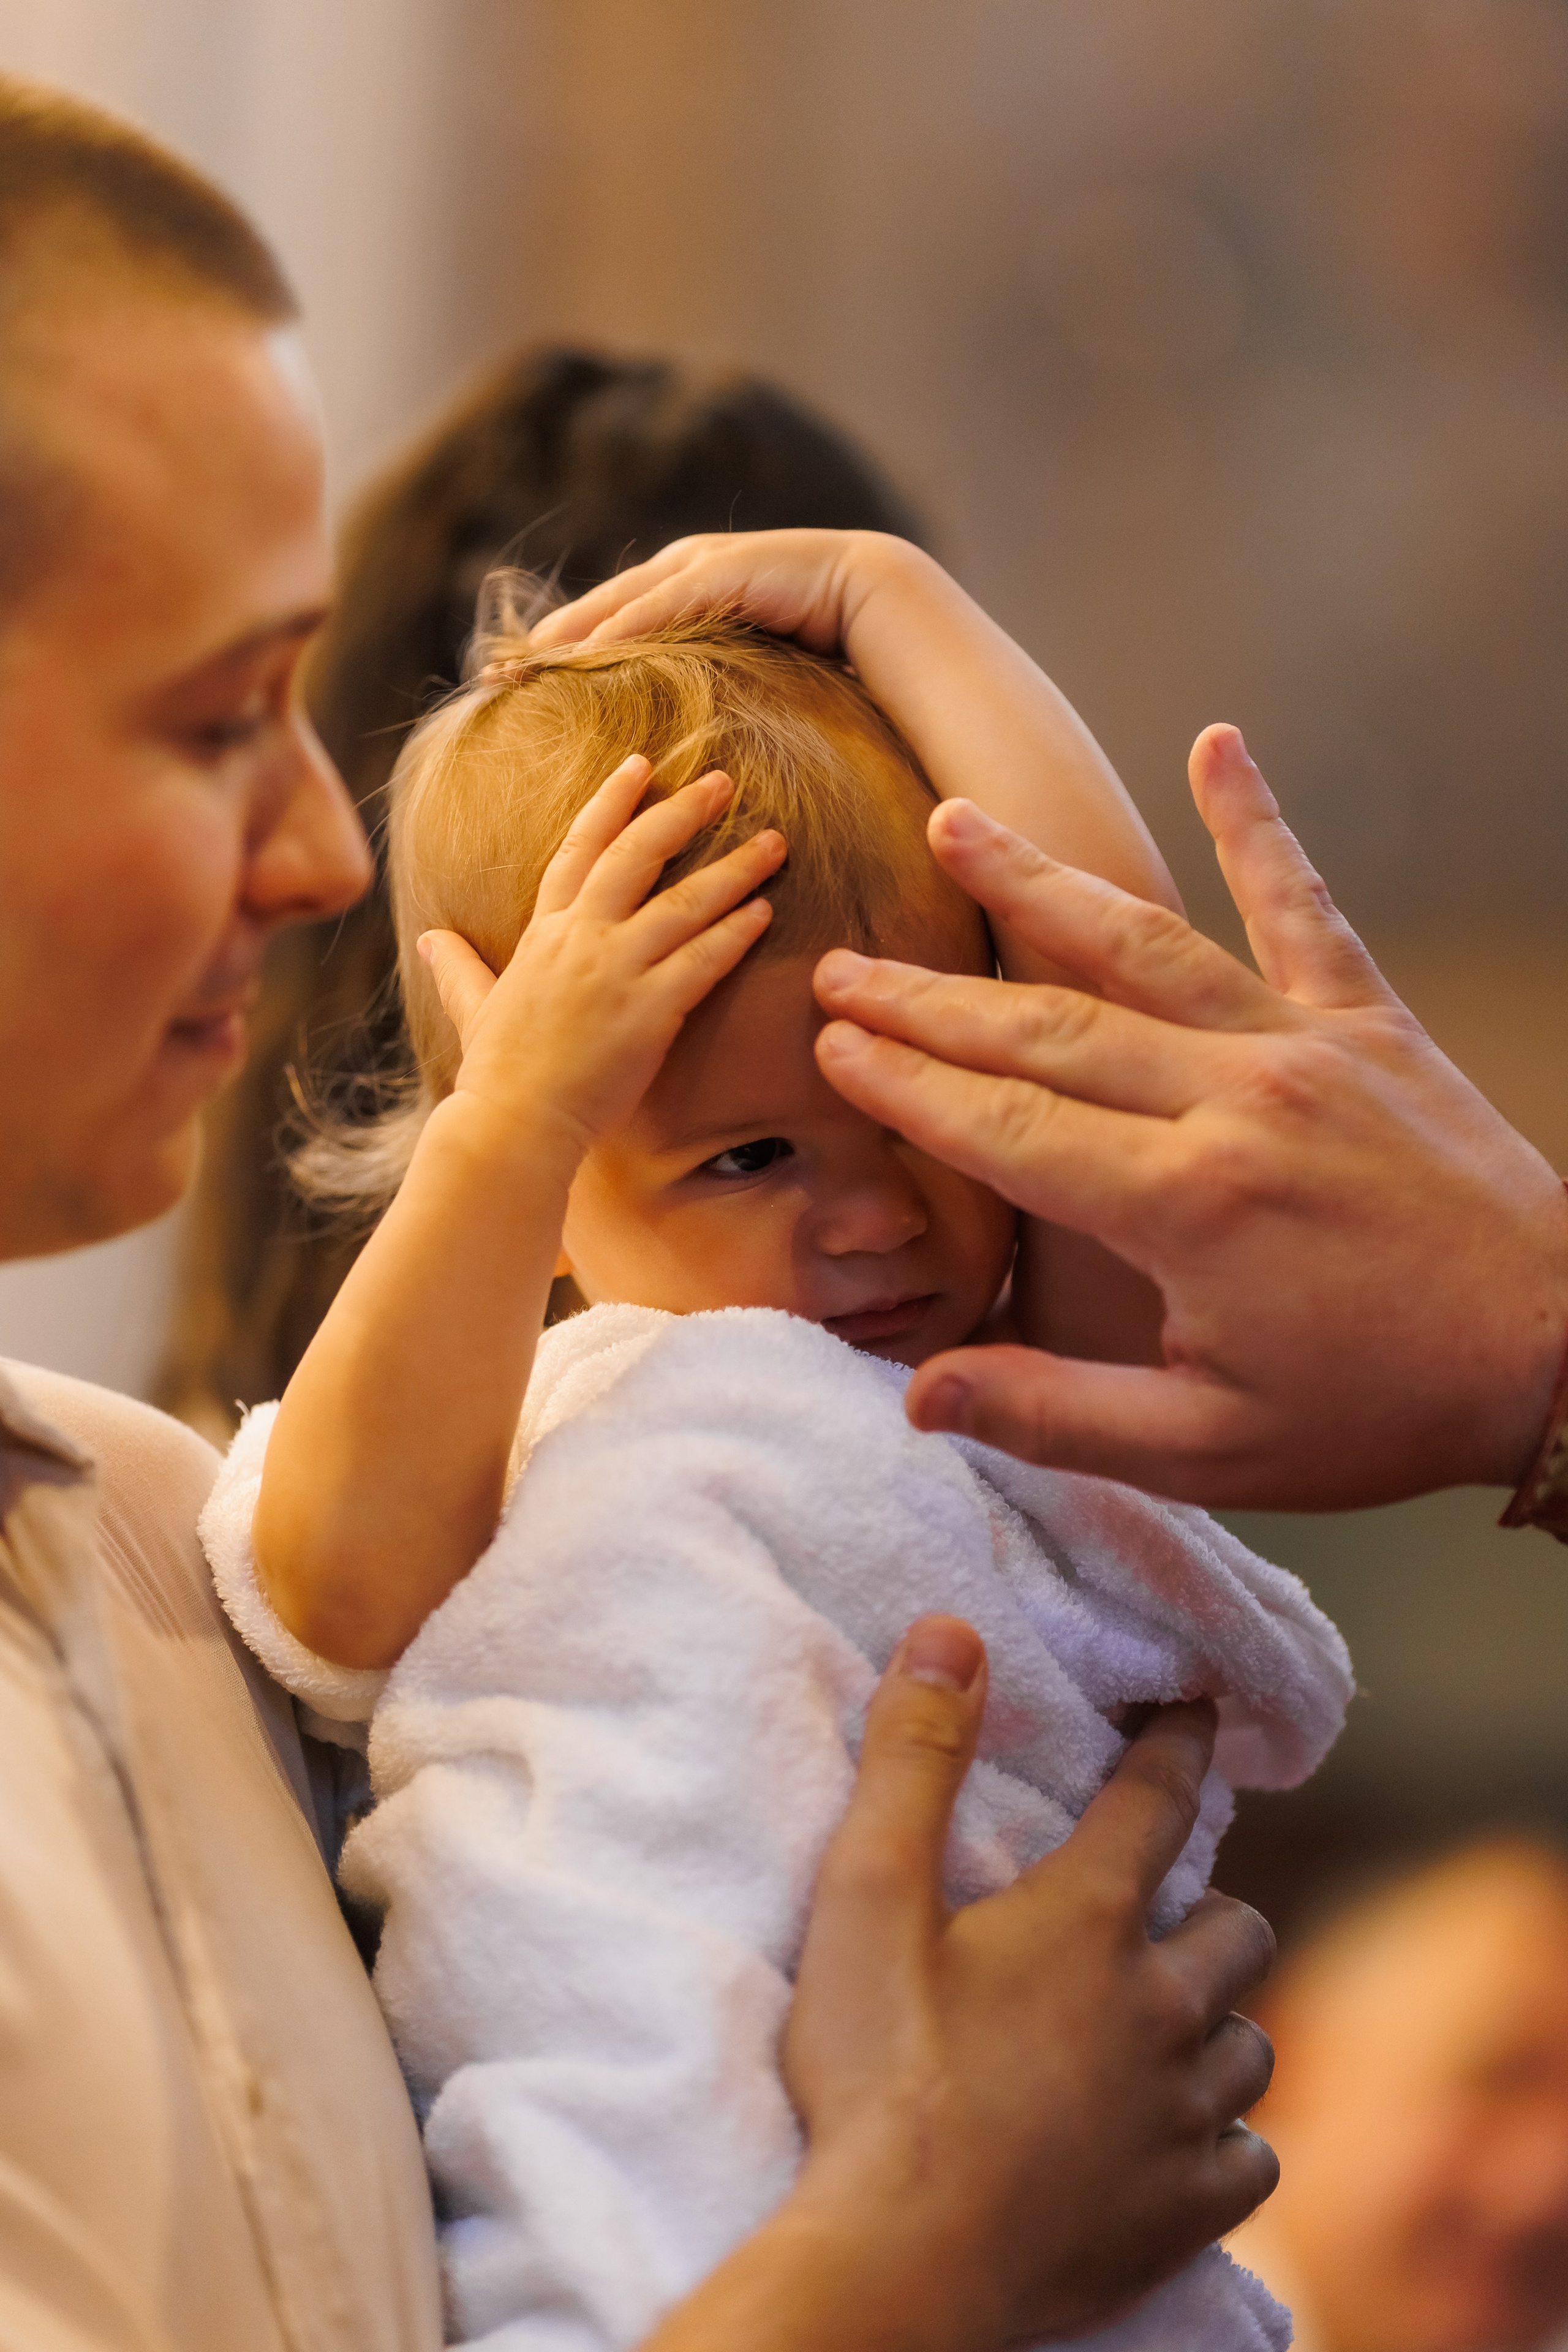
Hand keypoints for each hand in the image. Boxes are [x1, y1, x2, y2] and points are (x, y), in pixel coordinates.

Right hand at [420, 753, 784, 1166]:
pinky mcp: (649, 1011)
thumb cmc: (496, 1074)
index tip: (642, 765)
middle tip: (724, 783)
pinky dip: (736, 933)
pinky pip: (703, 961)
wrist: (513, 1124)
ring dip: (735, 869)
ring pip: (685, 903)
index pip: (580, 848)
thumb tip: (428, 940)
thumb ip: (456, 967)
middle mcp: (581, 940)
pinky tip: (764, 912)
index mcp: (545, 933)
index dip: (612, 802)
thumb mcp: (472, 1007)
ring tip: (774, 843)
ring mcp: (616, 972)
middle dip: (683, 812)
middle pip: (638, 855)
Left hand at [526, 527, 900, 656]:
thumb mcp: (752, 675)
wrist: (880, 601)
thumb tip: (690, 742)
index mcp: (686, 596)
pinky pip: (659, 605)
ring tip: (525, 665)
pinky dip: (620, 628)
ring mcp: (701, 565)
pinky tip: (583, 655)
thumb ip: (715, 692)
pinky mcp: (723, 570)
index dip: (560, 652)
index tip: (512, 682)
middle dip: (546, 641)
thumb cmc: (823, 648)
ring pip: (619, 603)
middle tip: (494, 675)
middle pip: (598, 609)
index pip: (610, 625)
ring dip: (569, 633)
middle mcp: (684, 573)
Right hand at [642, 1624, 1276, 2350]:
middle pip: (1235, 1930)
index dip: (1178, 1746)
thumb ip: (913, 1758)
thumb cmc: (876, 2073)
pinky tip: (1183, 2138)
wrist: (898, 2260)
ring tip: (1170, 2024)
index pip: (1158, 1801)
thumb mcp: (868, 1895)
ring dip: (1218, 2023)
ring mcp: (1179, 2117)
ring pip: (1249, 2044)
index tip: (1198, 1711)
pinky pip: (1249, 2156)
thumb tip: (951, 1632)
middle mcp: (1159, 2008)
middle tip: (1161, 1913)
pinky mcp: (1182, 2211)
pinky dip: (1223, 2136)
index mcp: (1088, 1923)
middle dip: (1207, 1908)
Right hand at [812, 726, 1567, 1507]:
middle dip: (930, 1000)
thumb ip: (1056, 1413)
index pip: (1006, 1129)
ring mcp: (1305, 1048)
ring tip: (955, 821)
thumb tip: (918, 1395)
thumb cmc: (1382, 1408)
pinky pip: (1303, 908)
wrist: (1562, 1351)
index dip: (909, 1087)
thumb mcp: (1210, 1448)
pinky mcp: (1370, 1025)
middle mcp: (1233, 1101)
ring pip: (1144, 947)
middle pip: (1047, 1031)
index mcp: (1184, 1205)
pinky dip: (1258, 825)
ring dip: (1040, 886)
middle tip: (841, 966)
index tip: (832, 1047)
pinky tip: (1217, 746)